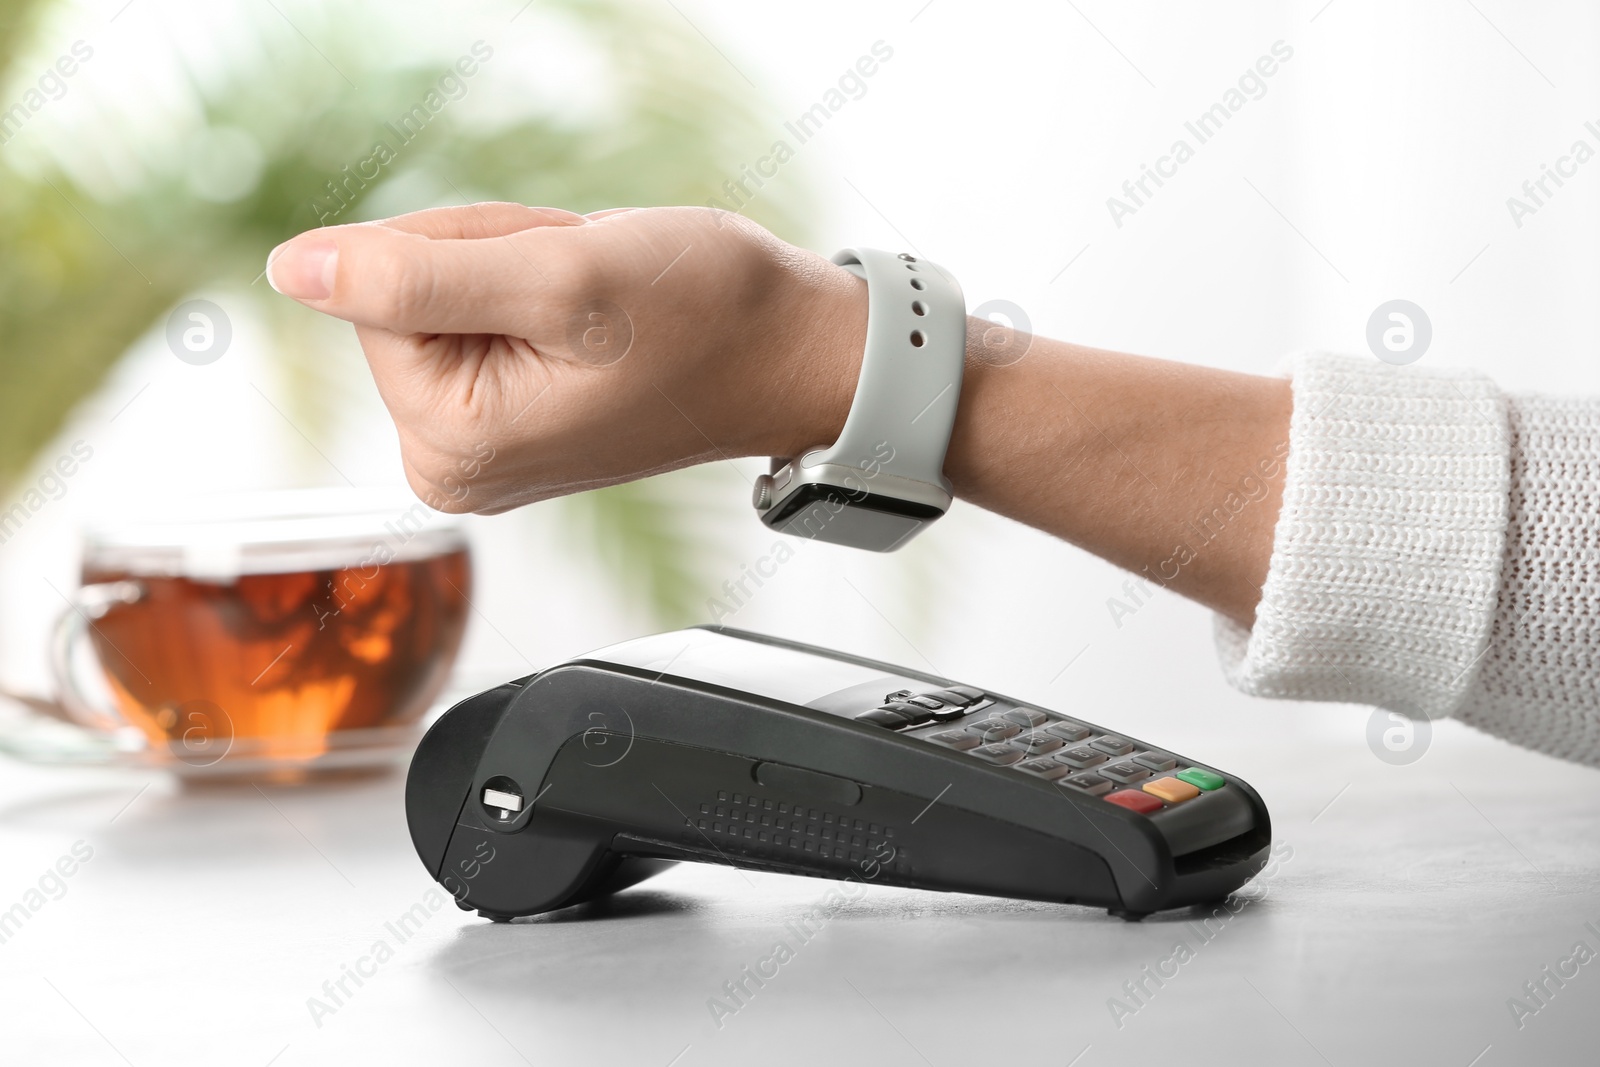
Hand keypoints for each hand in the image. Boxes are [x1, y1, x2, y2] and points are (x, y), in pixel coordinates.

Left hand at [265, 204, 865, 511]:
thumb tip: (291, 270)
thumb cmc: (702, 317)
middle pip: (403, 299)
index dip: (469, 250)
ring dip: (517, 273)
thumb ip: (413, 276)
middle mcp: (450, 466)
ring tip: (598, 307)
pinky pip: (473, 319)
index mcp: (452, 444)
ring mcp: (475, 452)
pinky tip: (592, 321)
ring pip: (440, 300)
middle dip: (492, 261)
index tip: (557, 279)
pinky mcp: (501, 426)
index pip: (380, 288)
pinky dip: (529, 294)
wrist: (784, 349)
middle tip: (584, 288)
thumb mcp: (557, 278)